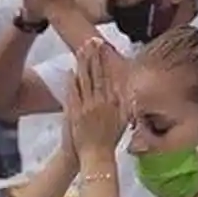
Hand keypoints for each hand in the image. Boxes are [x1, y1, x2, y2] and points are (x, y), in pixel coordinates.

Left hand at [67, 40, 126, 161]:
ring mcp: (87, 107)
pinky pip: (73, 94)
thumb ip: (124, 104)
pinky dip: (72, 82)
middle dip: (93, 56)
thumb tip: (126, 88)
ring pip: (85, 81)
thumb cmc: (109, 140)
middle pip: (96, 74)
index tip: (103, 46)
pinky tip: (71, 70)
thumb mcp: (122, 120)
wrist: (95, 156)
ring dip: (83, 64)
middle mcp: (101, 103)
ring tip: (81, 49)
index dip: (104, 60)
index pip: (108, 76)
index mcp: (113, 103)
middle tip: (91, 40)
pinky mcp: (75, 113)